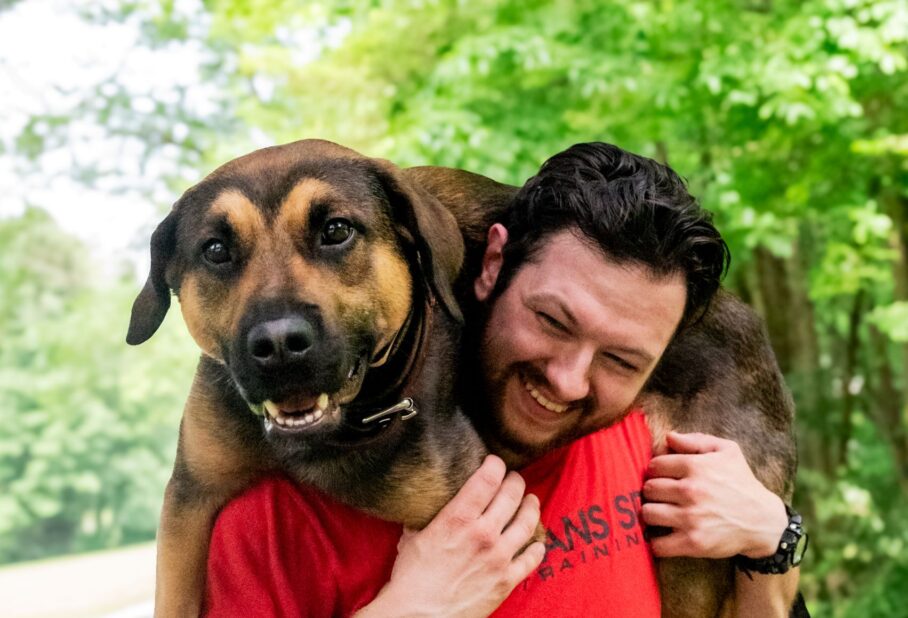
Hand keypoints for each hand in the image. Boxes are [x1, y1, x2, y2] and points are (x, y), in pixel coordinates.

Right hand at [358, 455, 544, 617]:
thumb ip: (427, 516)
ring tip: (532, 501)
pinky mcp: (506, 580)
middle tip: (514, 479)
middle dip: (515, 481)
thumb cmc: (411, 578)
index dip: (495, 464)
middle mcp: (484, 533)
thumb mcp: (413, 536)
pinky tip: (537, 542)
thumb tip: (427, 504)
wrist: (418, 616)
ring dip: (532, 506)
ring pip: (528, 522)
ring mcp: (499, 557)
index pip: (487, 478)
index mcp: (459, 518)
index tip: (495, 462)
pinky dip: (537, 547)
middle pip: (512, 495)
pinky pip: (532, 558)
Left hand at [641, 432, 787, 559]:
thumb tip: (669, 437)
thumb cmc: (742, 483)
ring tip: (661, 514)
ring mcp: (691, 518)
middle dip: (652, 492)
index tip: (663, 478)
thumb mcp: (727, 451)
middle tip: (661, 496)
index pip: (655, 466)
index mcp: (695, 466)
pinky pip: (658, 544)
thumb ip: (696, 440)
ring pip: (648, 513)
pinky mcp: (693, 542)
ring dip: (652, 514)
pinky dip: (656, 542)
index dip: (656, 471)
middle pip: (648, 489)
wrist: (763, 521)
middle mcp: (690, 491)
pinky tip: (664, 536)